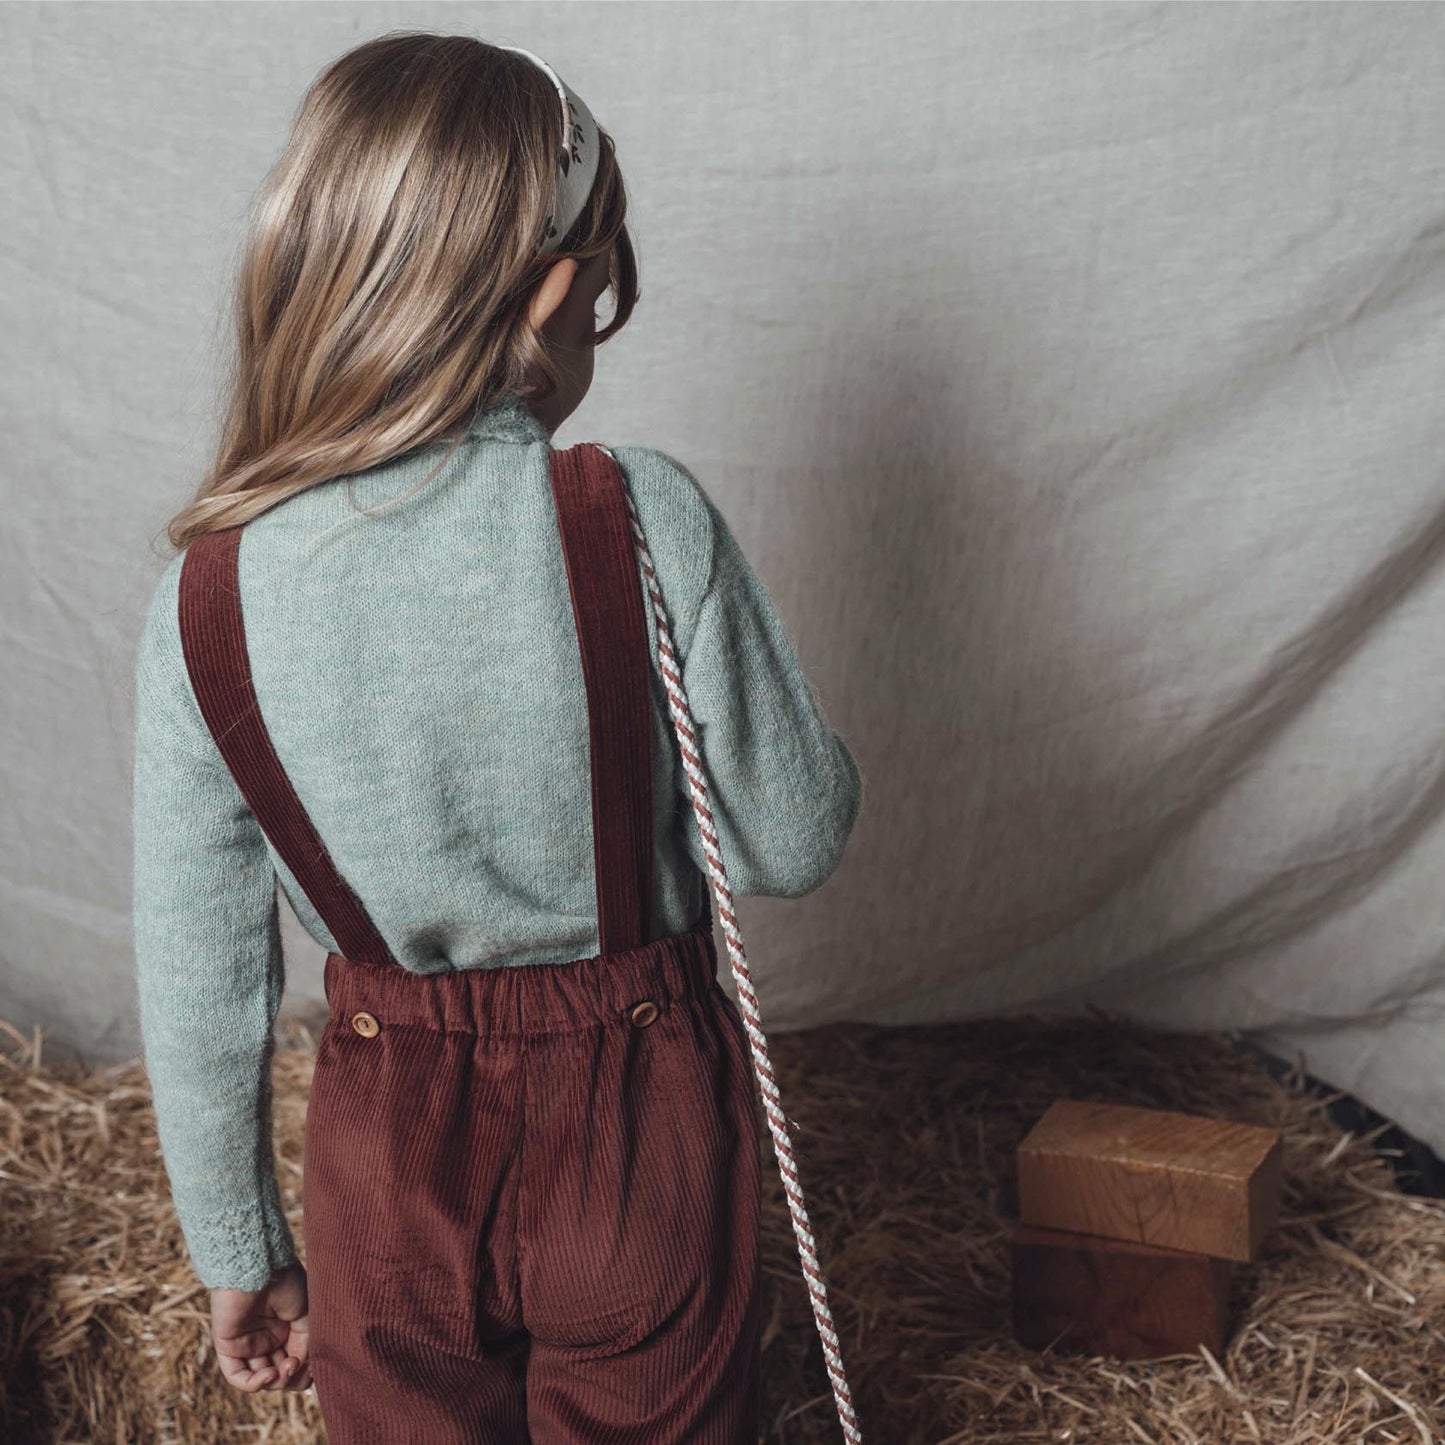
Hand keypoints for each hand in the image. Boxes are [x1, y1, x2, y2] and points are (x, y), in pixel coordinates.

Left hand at [210, 1259, 311, 1392]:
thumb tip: (303, 1368)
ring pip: (259, 1377)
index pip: (294, 1360)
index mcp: (286, 1328)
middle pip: (278, 1373)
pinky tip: (270, 1375)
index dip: (303, 1371)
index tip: (313, 1368)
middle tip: (298, 1368)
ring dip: (275, 1381)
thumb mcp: (306, 1313)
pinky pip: (237, 1375)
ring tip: (285, 1369)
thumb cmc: (285, 1281)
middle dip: (290, 1377)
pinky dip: (253, 1383)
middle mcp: (266, 1338)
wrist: (260, 1265)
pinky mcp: (228, 1346)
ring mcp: (246, 1343)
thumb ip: (305, 1343)